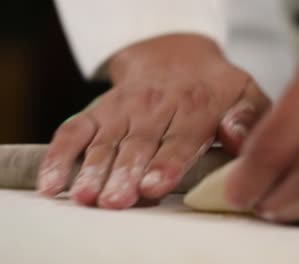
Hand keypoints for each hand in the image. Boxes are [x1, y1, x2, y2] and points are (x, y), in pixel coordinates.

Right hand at [37, 34, 269, 208]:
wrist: (175, 55)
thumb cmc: (214, 87)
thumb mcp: (245, 94)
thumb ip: (247, 119)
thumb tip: (236, 138)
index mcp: (196, 107)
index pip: (180, 139)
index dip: (166, 164)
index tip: (153, 186)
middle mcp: (156, 107)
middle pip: (138, 144)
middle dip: (125, 174)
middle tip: (115, 201)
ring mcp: (123, 108)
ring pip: (105, 141)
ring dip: (92, 170)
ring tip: (84, 197)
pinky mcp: (99, 110)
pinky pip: (74, 131)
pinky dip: (60, 156)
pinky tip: (51, 183)